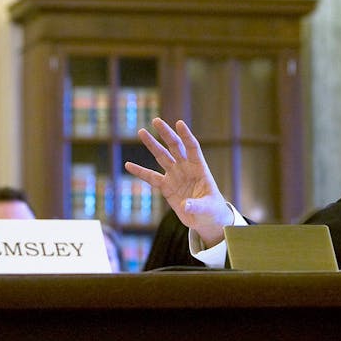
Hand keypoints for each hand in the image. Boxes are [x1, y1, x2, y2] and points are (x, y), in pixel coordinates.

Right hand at [124, 118, 233, 246]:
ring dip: (152, 144)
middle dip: (166, 134)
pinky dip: (140, 172)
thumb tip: (185, 205)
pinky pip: (151, 178)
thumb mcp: (208, 208)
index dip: (186, 135)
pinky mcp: (166, 187)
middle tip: (156, 121)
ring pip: (162, 157)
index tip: (179, 123)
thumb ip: (197, 205)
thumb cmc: (212, 210)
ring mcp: (175, 176)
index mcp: (199, 168)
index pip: (193, 147)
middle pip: (175, 147)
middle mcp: (186, 168)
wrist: (205, 219)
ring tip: (141, 132)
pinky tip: (128, 165)